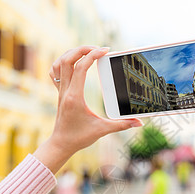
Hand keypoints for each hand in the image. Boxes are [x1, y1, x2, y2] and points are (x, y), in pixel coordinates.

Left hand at [34, 46, 142, 172]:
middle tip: (98, 49)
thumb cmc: (79, 138)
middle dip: (82, 49)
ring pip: (59, 63)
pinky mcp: (59, 93)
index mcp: (75, 97)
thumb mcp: (102, 131)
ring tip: (87, 52)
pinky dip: (62, 62)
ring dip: (72, 53)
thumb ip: (122, 125)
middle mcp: (65, 91)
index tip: (105, 50)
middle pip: (67, 60)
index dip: (93, 55)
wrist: (61, 144)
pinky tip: (74, 62)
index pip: (81, 68)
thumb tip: (139, 123)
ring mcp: (60, 91)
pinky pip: (55, 72)